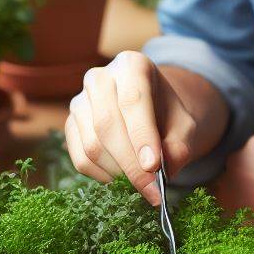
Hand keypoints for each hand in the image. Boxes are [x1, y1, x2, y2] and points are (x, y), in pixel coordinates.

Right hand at [65, 50, 196, 204]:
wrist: (151, 112)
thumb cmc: (168, 116)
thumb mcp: (184, 126)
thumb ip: (178, 146)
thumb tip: (162, 170)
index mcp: (132, 65)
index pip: (132, 100)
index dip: (142, 136)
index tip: (154, 166)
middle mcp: (100, 77)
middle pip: (107, 124)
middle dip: (130, 163)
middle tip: (151, 189)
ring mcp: (79, 100)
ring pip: (92, 145)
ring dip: (118, 172)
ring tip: (141, 182)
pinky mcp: (69, 125)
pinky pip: (80, 158)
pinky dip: (102, 176)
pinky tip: (122, 177)